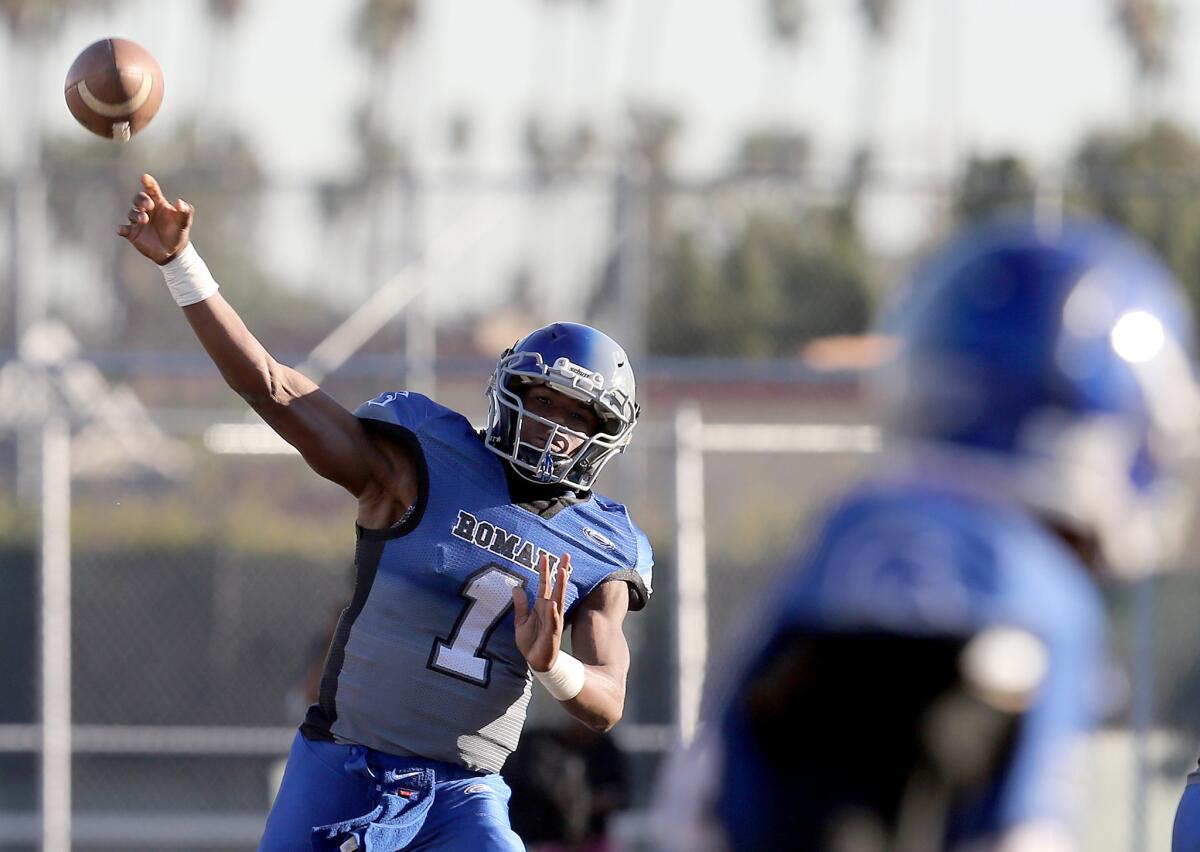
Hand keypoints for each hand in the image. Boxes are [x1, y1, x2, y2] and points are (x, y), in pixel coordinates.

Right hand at [116, 173, 193, 263]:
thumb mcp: (184, 223)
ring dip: (136, 214)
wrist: (172, 252)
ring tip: (144, 219)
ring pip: (131, 213)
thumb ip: (185, 212)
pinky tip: (121, 230)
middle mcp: (146, 210)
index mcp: (158, 203)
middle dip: (141, 200)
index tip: (144, 177)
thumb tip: (180, 202)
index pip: (151, 190)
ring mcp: (138, 221)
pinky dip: (121, 229)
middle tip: (148, 205)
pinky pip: (124, 229)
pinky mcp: (132, 233)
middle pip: (138, 199)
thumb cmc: (178, 233)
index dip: (148, 183)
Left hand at [513, 551, 570, 672]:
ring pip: (558, 600)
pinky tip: (554, 603)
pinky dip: (554, 612)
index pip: (544, 584)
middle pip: (556, 587)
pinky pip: (553, 621)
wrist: (535, 661)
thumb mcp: (521, 620)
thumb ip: (521, 604)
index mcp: (541, 606)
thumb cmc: (531, 641)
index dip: (544, 570)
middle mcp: (550, 610)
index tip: (545, 555)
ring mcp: (553, 620)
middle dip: (561, 571)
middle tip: (566, 555)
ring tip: (563, 571)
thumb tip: (516, 587)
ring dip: (561, 586)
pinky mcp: (552, 633)